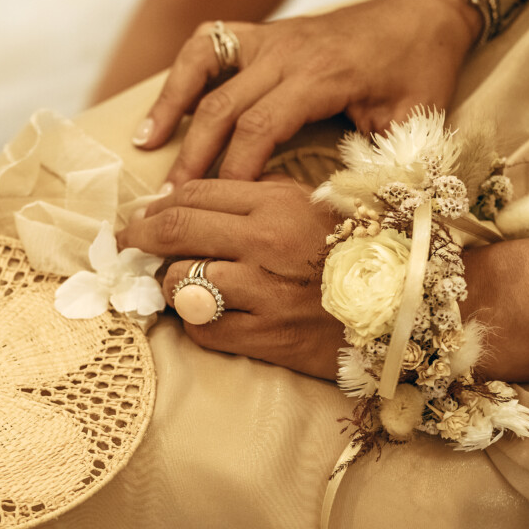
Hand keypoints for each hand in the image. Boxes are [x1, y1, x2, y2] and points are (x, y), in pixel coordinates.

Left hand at [116, 177, 344, 378]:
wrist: (403, 312)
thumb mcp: (315, 208)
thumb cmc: (357, 255)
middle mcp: (266, 241)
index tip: (144, 216)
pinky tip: (207, 318)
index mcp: (277, 202)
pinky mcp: (265, 336)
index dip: (159, 205)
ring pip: (179, 283)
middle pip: (175, 230)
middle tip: (125, 244)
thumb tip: (196, 201)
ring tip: (181, 288)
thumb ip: (261, 197)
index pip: (195, 193)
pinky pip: (201, 329)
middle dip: (138, 237)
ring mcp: (264, 291)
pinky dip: (194, 324)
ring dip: (170, 286)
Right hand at [131, 0, 481, 188]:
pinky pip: (207, 45)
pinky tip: (163, 111)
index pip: (260, 128)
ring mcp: (269, 39)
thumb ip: (382, 160)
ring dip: (171, 109)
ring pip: (202, 67)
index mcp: (321, 76)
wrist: (420, 14)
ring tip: (145, 149)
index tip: (218, 210)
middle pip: (222, 107)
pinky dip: (179, 77)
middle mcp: (286, 53)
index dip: (234, 172)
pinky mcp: (261, 34)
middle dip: (193, 159)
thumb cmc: (417, 70)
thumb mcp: (415, 120)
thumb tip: (343, 207)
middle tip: (168, 203)